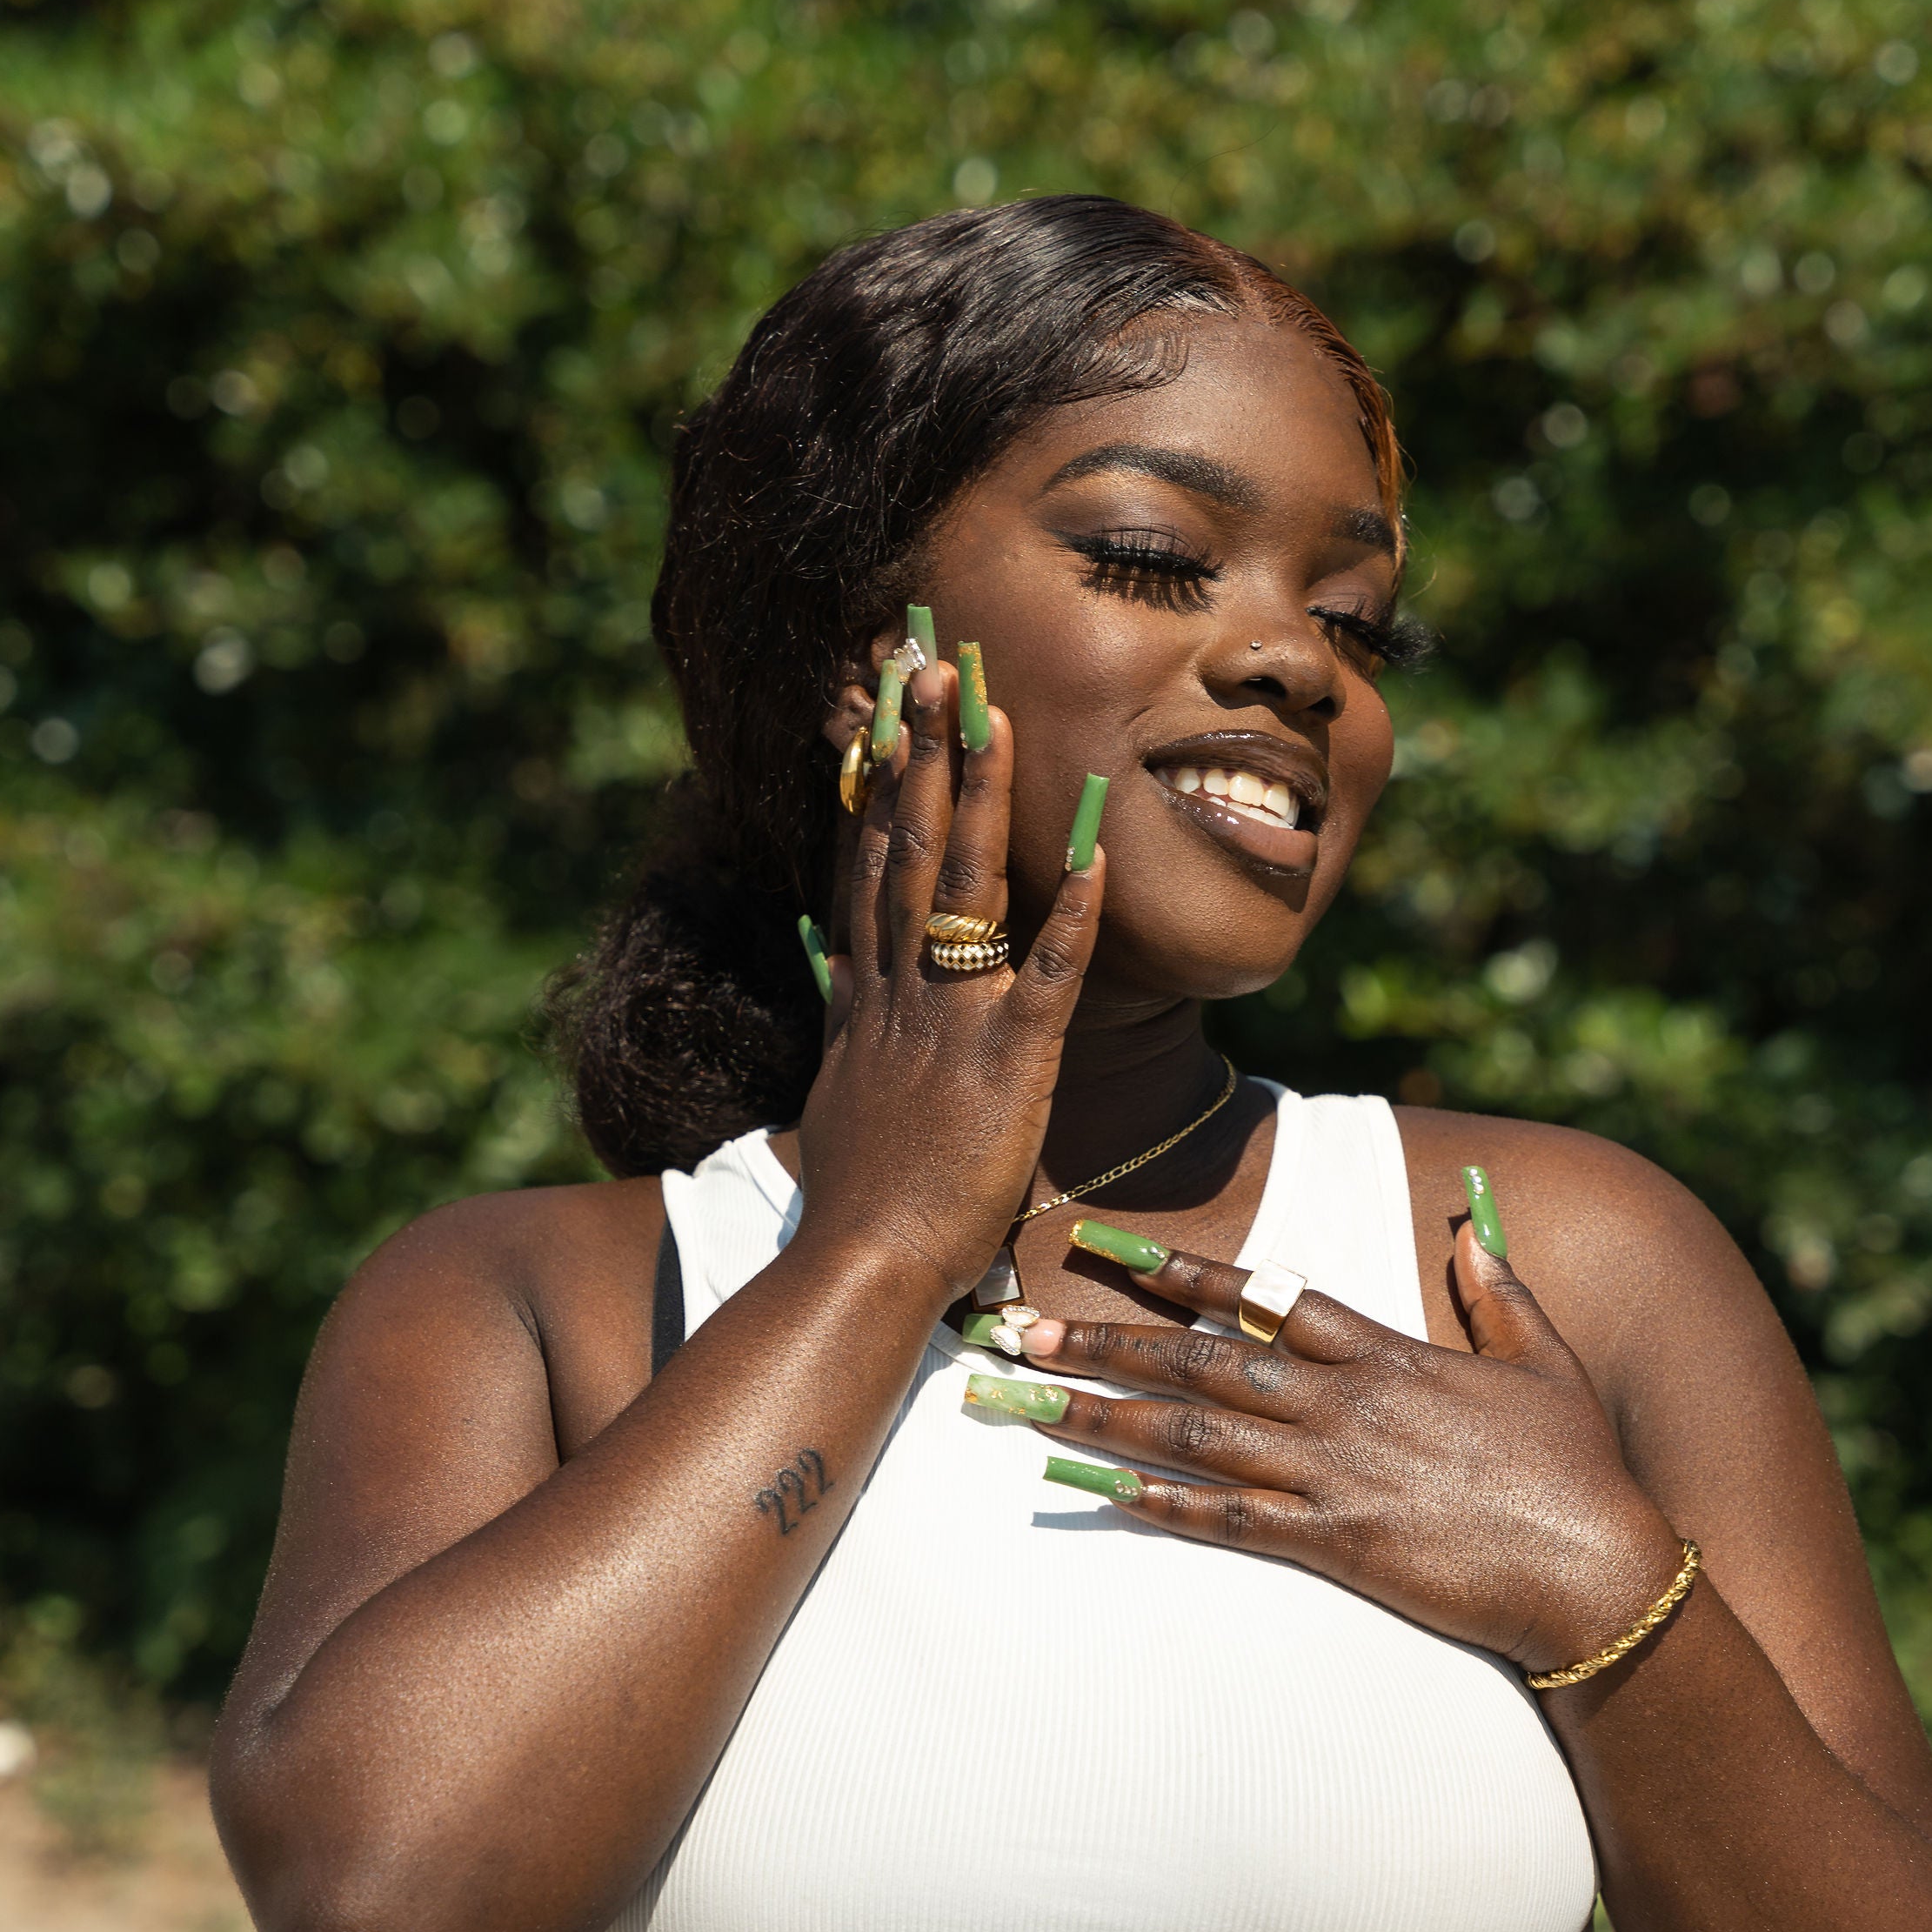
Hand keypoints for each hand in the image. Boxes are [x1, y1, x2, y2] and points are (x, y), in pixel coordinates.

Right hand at [794, 657, 1104, 1304]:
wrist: (859, 1265)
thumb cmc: (860, 1200)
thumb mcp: (840, 1092)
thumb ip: (845, 1026)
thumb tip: (833, 976)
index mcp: (866, 998)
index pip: (869, 868)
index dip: (877, 788)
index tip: (882, 717)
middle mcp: (903, 991)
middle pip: (911, 850)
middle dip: (923, 752)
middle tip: (932, 667)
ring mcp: (954, 1021)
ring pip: (968, 886)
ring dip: (986, 795)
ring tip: (998, 713)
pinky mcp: (1011, 1063)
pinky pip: (1049, 974)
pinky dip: (1074, 910)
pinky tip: (1098, 849)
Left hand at [1016, 1227, 1684, 1672]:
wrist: (1597, 1574)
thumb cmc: (1578, 1470)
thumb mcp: (1546, 1361)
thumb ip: (1503, 1290)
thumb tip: (1475, 1227)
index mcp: (1387, 1354)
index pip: (1266, 1296)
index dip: (1184, 1271)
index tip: (1111, 1250)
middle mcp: (1346, 1404)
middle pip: (1204, 1360)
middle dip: (1108, 1342)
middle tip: (1026, 1329)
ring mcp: (1335, 1473)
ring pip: (1197, 1433)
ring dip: (1106, 1416)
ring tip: (1031, 1404)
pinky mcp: (1336, 1544)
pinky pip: (1229, 1520)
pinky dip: (1159, 1504)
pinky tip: (1098, 1494)